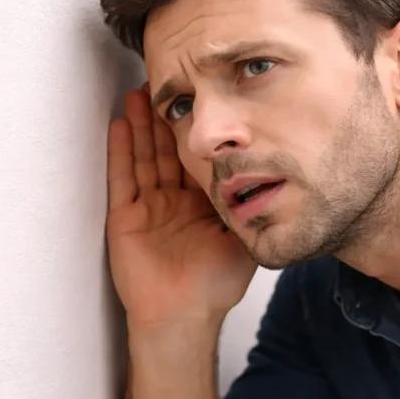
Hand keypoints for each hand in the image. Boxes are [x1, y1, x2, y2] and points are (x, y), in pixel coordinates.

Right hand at [106, 85, 255, 330]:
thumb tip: (280, 178)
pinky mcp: (125, 218)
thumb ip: (252, 209)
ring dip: (141, 125)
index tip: (198, 98)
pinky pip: (122, 179)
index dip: (196, 130)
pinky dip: (120, 151)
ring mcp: (147, 208)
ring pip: (143, 157)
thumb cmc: (215, 285)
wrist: (185, 317)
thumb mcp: (243, 239)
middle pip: (165, 150)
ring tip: (138, 92)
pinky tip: (119, 124)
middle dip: (164, 118)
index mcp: (199, 203)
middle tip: (162, 81)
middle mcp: (172, 200)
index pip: (196, 158)